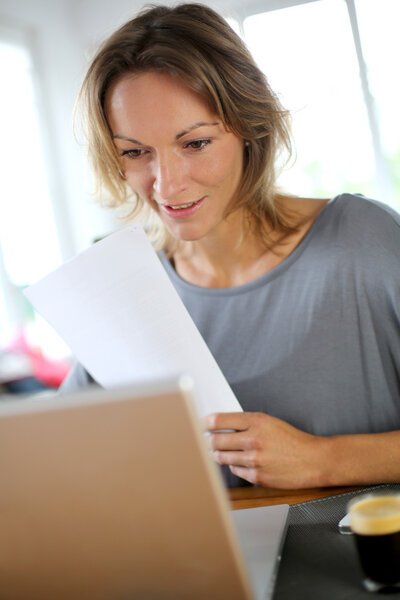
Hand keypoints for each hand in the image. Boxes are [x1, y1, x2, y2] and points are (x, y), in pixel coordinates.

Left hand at [203, 411, 325, 488]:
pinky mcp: (256, 476)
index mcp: (257, 422)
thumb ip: (246, 423)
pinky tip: (241, 461)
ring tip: (221, 451)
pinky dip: (234, 465)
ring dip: (218, 454)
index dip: (205, 422)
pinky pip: (234, 470)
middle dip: (208, 440)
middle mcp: (254, 440)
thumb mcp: (270, 422)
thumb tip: (221, 425)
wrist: (313, 460)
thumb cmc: (292, 440)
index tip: (200, 424)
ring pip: (221, 457)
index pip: (219, 420)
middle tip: (206, 440)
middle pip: (215, 440)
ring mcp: (254, 460)